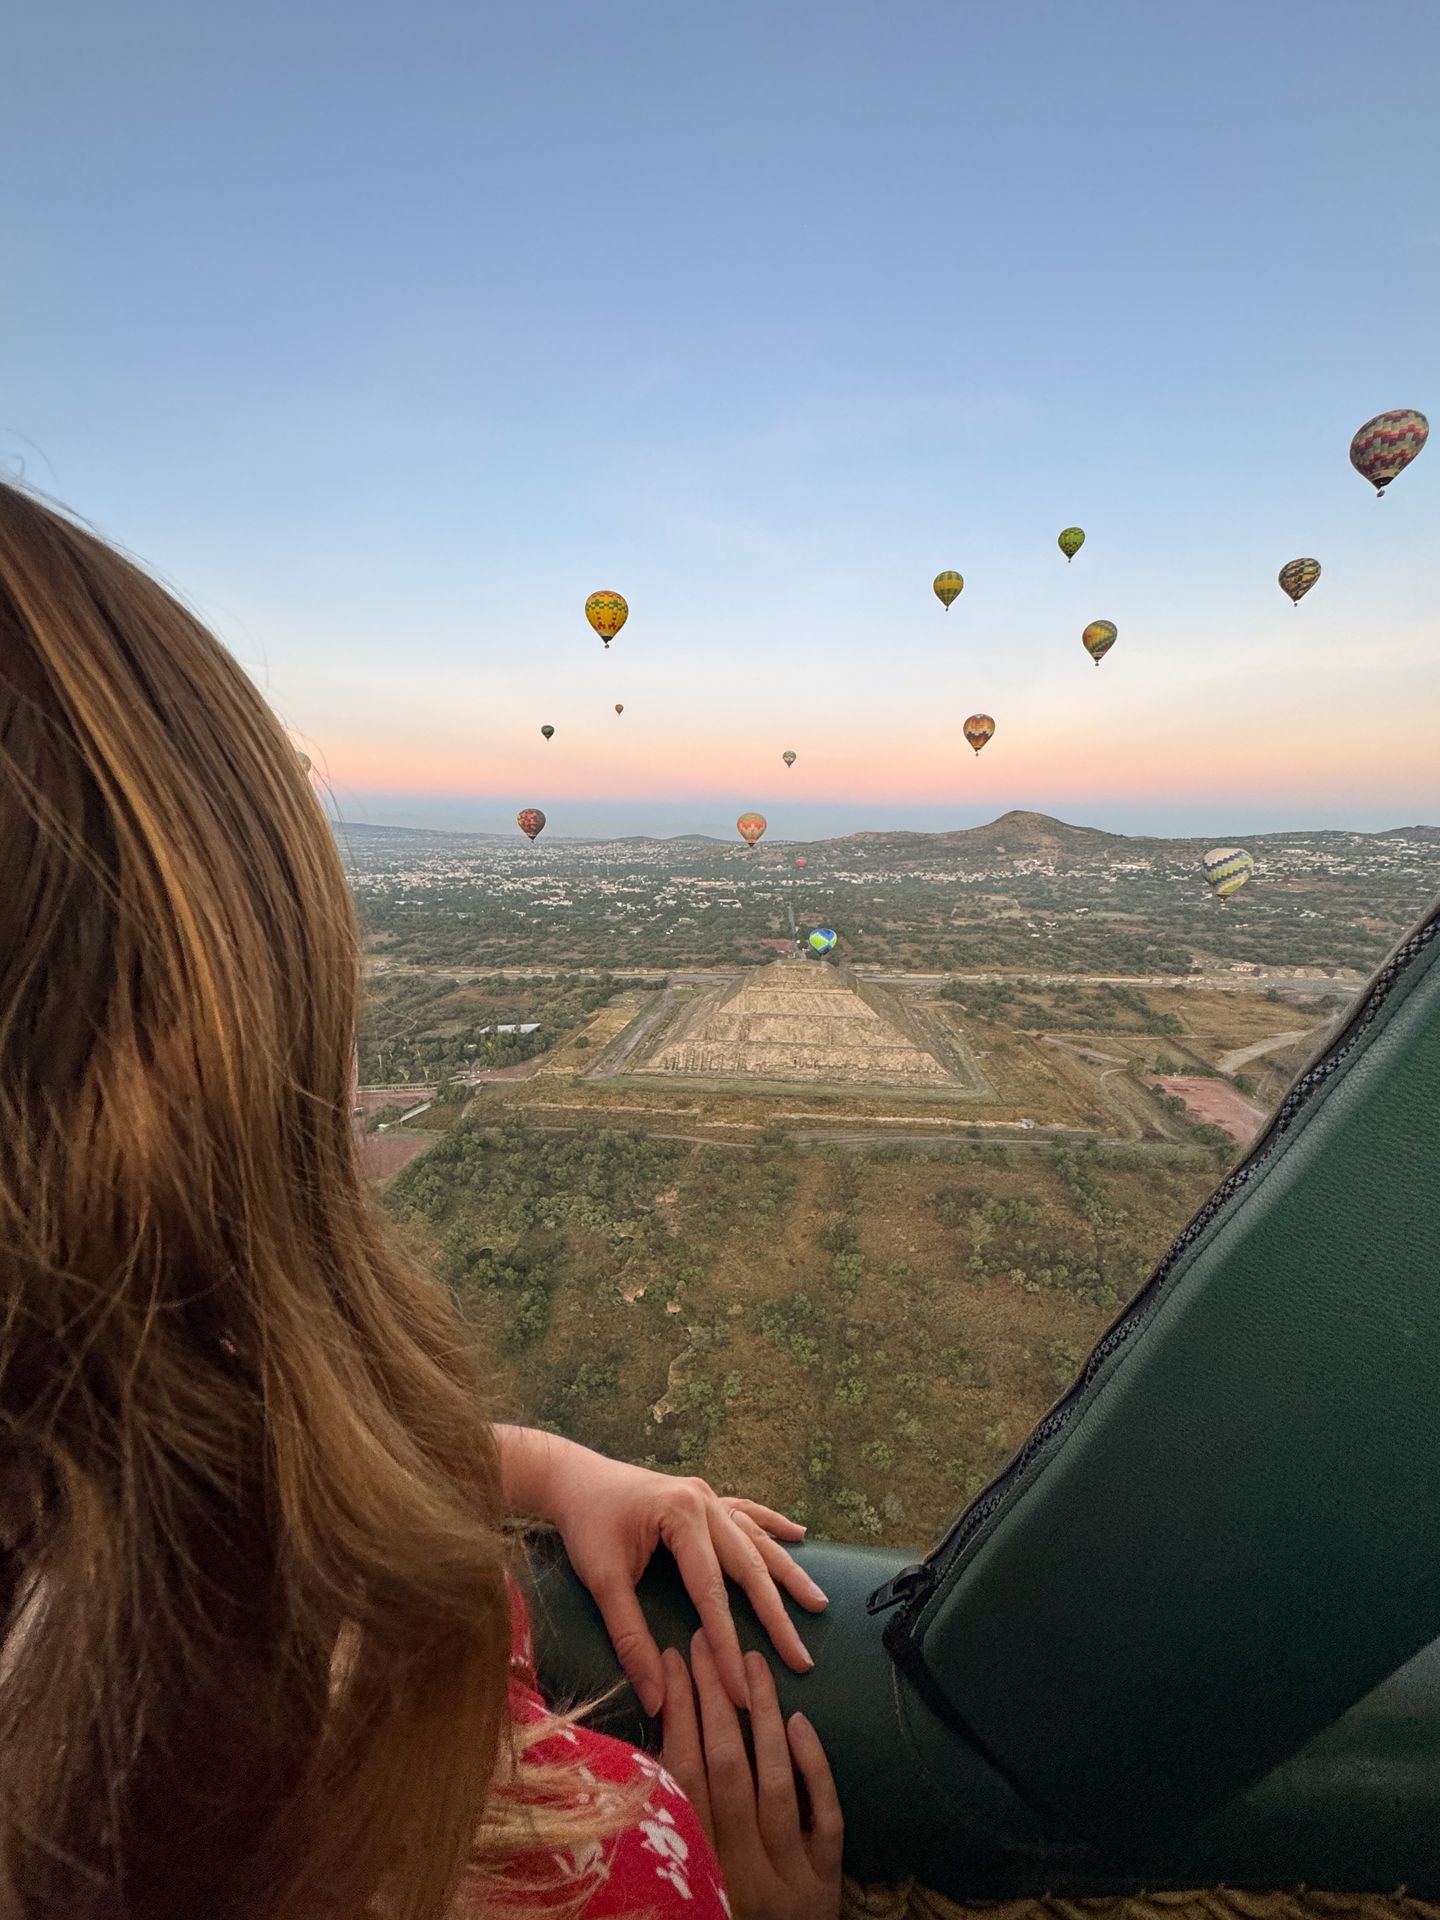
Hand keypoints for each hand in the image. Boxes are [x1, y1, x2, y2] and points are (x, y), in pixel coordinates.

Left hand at [544, 1446, 827, 1714]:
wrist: (571, 1476)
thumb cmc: (584, 1525)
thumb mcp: (602, 1582)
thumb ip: (629, 1638)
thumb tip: (656, 1697)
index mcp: (682, 1518)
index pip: (712, 1594)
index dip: (729, 1645)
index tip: (743, 1690)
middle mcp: (704, 1501)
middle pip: (749, 1567)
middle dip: (776, 1616)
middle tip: (802, 1659)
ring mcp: (707, 1496)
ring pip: (756, 1540)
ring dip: (787, 1572)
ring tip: (818, 1603)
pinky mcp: (702, 1496)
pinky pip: (747, 1512)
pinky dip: (772, 1526)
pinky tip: (800, 1534)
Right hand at [661, 1633, 842, 1919]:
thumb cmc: (710, 1914)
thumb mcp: (677, 1882)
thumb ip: (663, 1827)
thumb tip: (645, 1747)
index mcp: (693, 1869)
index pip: (681, 1774)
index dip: (677, 1712)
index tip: (670, 1660)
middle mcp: (739, 1871)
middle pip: (726, 1768)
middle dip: (716, 1697)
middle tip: (707, 1641)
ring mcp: (789, 1875)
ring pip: (775, 1782)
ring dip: (762, 1715)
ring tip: (753, 1661)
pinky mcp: (826, 1881)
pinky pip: (825, 1816)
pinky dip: (814, 1769)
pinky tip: (799, 1721)